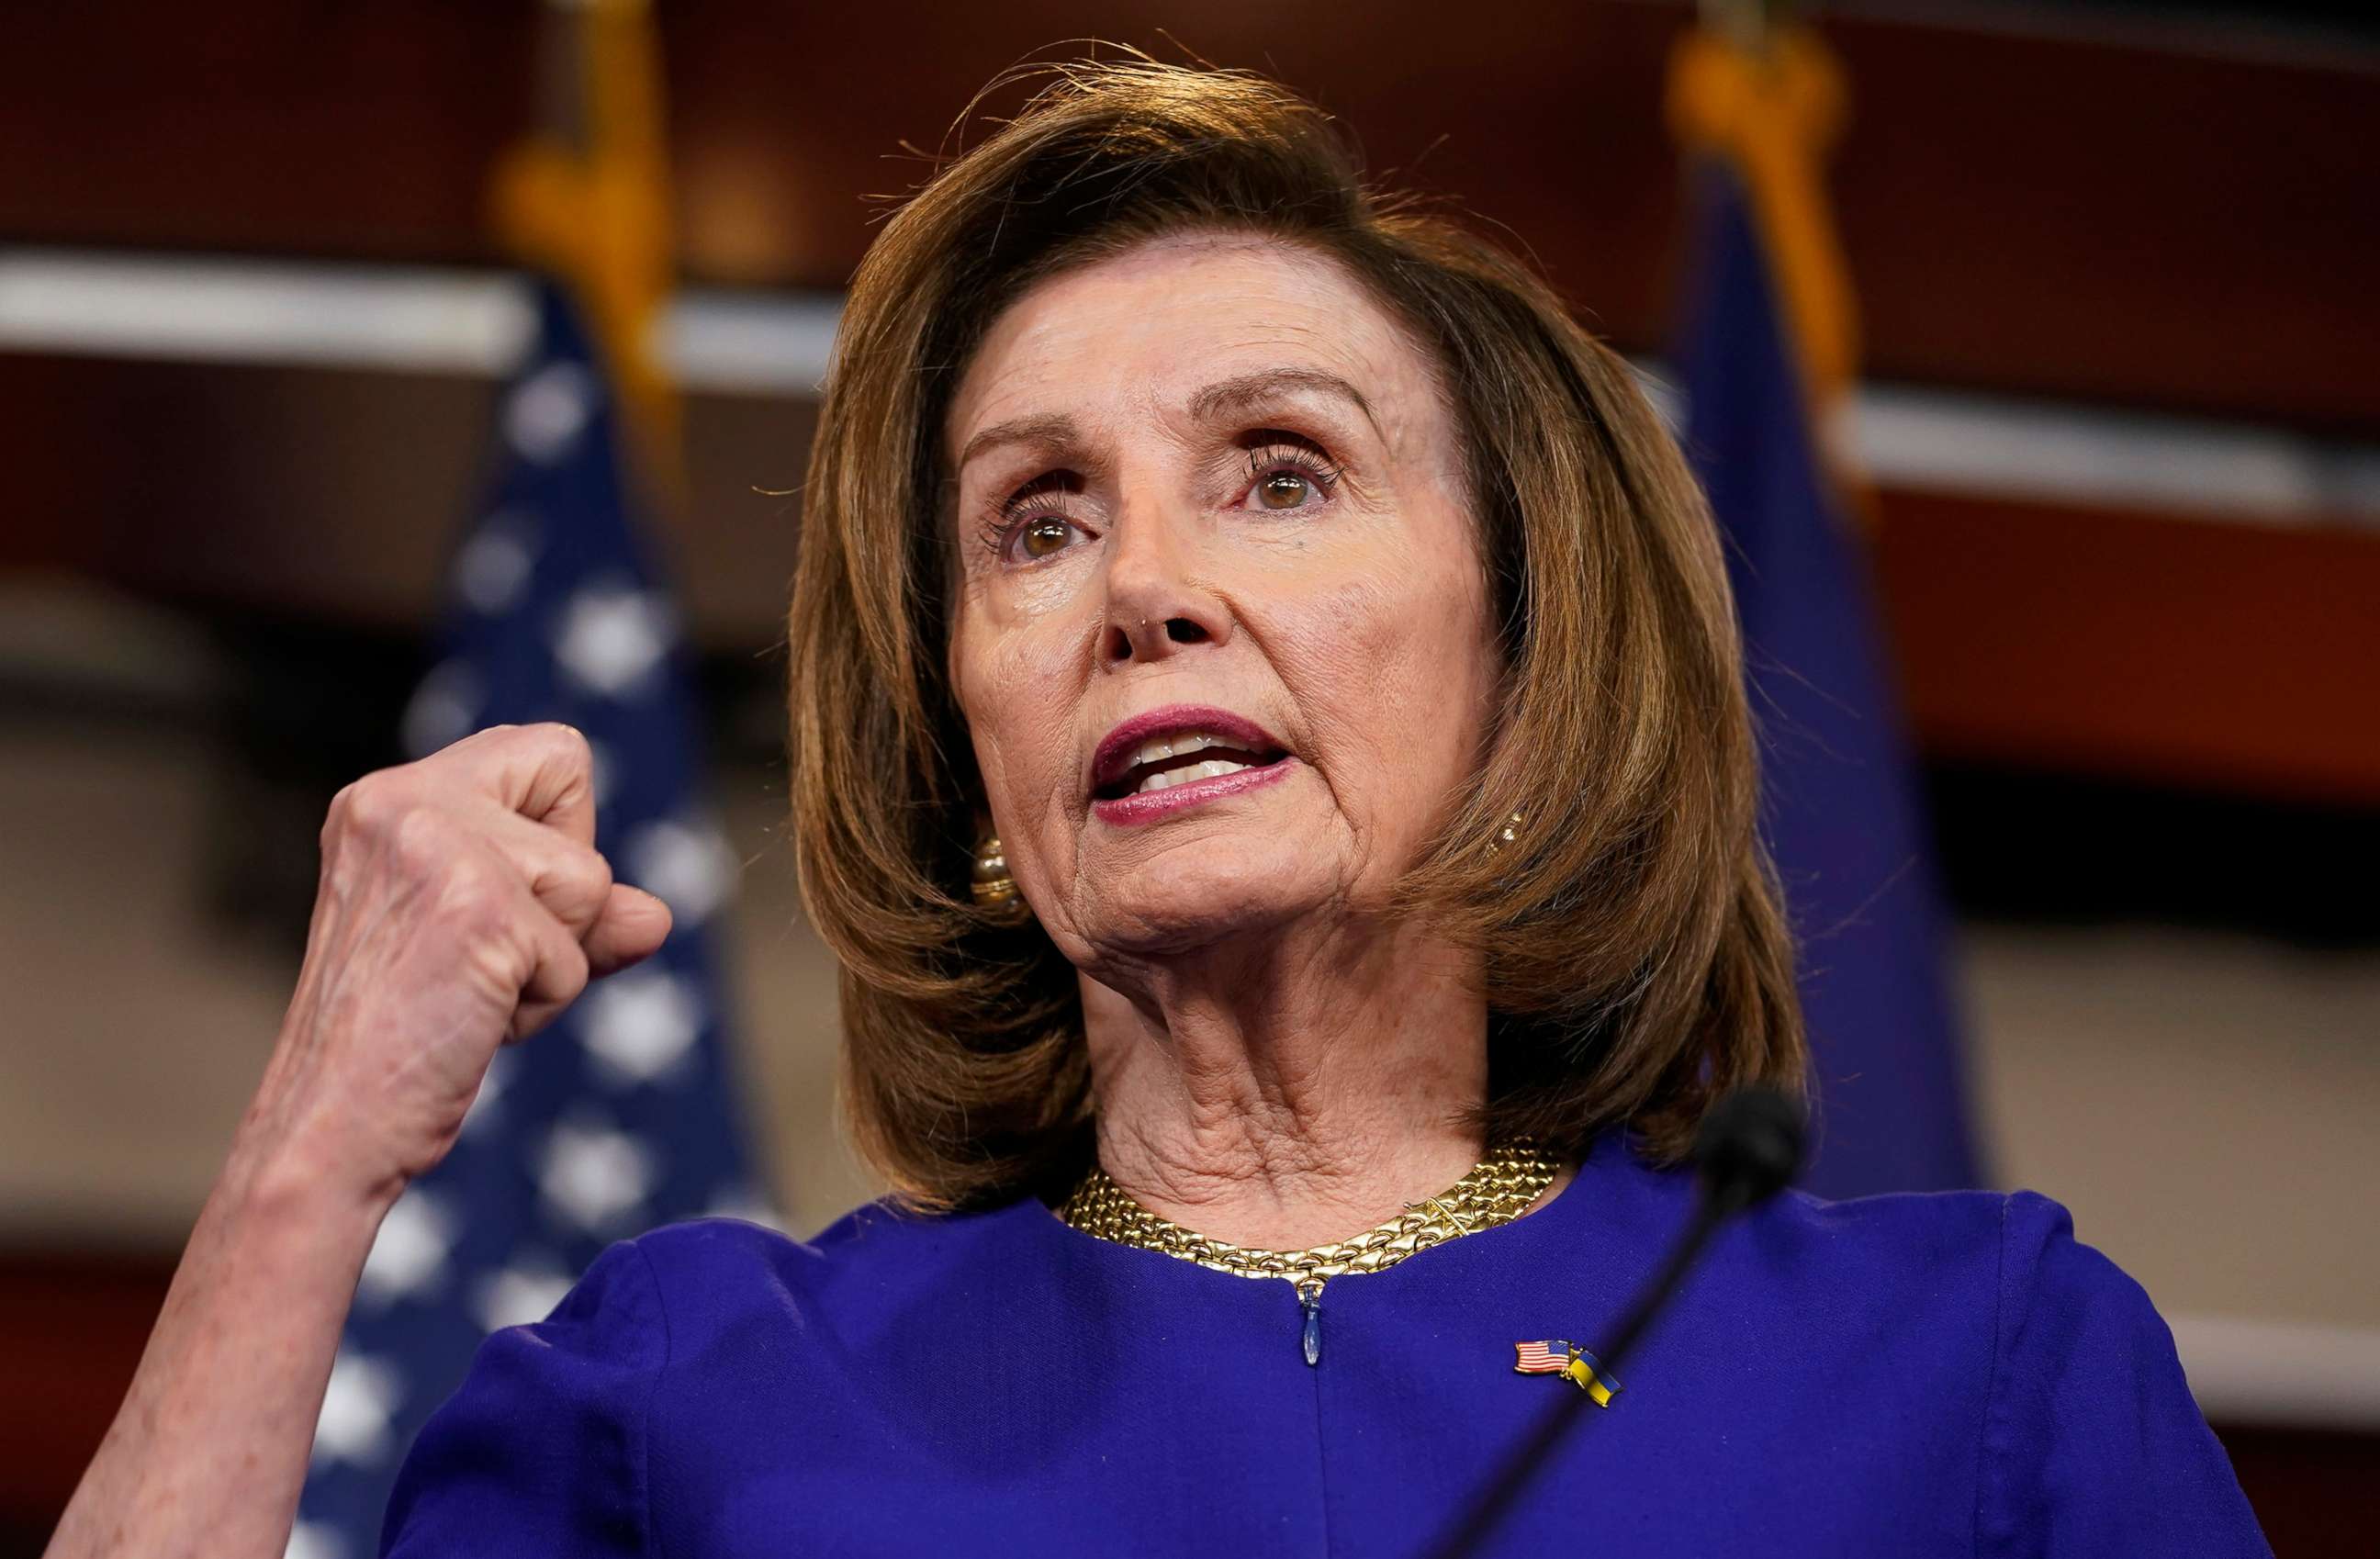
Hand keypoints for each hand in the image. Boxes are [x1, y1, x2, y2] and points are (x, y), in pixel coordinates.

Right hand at [236, 722, 672, 1207]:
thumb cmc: (399, 1041)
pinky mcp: (478, 910)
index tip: (499, 903)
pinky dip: (542, 1003)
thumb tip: (656, 917)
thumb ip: (574, 915)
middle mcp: (400, 802)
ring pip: (589, 880)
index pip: (546, 750)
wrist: (330, 1128)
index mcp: (386, 799)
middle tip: (483, 951)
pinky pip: (575, 955)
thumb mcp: (490, 950)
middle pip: (572, 767)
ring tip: (469, 996)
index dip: (558, 829)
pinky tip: (468, 1021)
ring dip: (553, 960)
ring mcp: (436, 848)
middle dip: (566, 879)